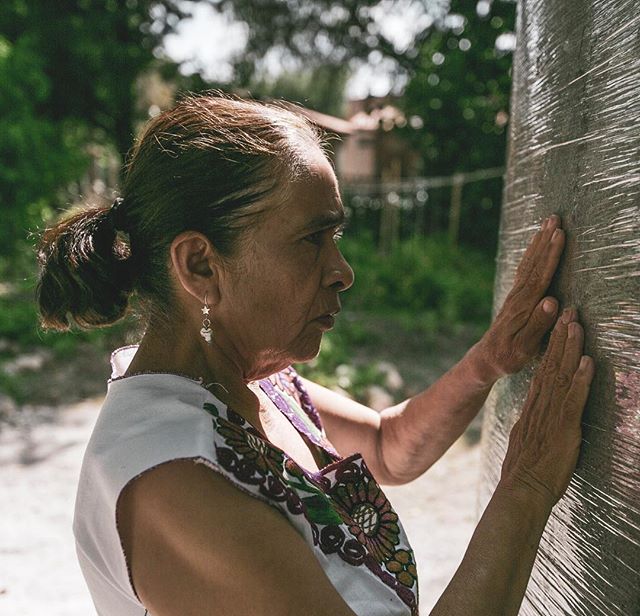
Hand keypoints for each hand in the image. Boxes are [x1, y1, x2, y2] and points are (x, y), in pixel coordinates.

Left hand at [473, 215, 565, 382]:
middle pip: (533, 264)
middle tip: (554, 218)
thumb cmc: (507, 357)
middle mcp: (517, 297)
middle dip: (545, 241)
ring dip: (538, 244)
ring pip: (528, 264)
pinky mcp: (514, 298)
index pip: (540, 276)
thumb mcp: (524, 347)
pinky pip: (524, 271)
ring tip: (547, 224)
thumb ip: (538, 325)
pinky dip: (531, 256)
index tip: (560, 234)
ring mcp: (514, 296)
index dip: (551, 255)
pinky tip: (536, 247)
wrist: (486, 359)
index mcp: (523, 307)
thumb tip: (552, 301)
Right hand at [498, 308, 594, 508]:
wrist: (522, 488)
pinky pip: (573, 398)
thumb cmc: (525, 470)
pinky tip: (587, 361)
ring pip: (561, 374)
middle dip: (560, 337)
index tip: (557, 327)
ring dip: (570, 348)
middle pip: (551, 364)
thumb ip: (529, 422)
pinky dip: (581, 378)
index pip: (543, 369)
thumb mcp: (524, 439)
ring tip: (575, 324)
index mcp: (532, 407)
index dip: (551, 347)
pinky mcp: (564, 426)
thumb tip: (530, 414)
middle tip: (567, 312)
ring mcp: (551, 414)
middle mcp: (540, 404)